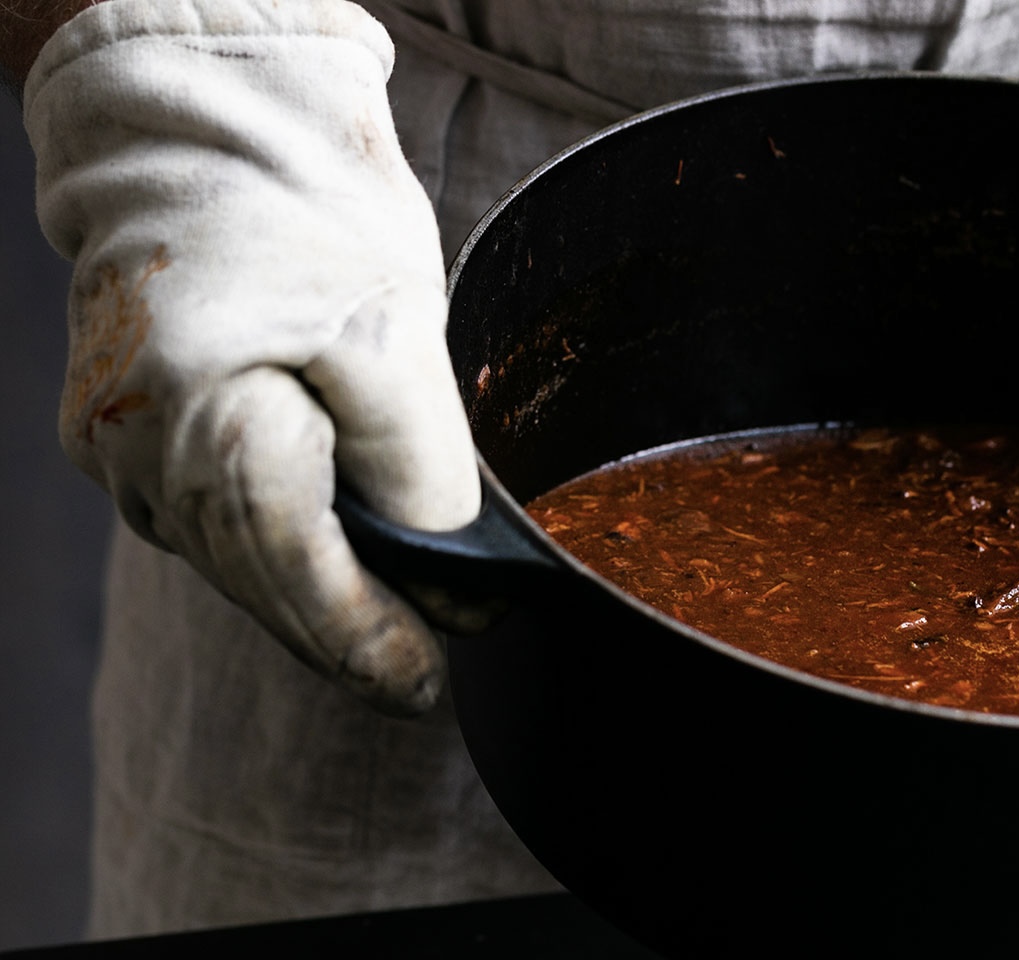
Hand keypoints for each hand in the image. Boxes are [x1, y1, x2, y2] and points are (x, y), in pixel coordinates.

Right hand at [24, 0, 477, 715]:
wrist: (206, 123)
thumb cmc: (305, 209)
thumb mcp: (392, 329)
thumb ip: (415, 463)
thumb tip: (440, 567)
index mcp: (207, 418)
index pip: (298, 569)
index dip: (366, 638)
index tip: (423, 685)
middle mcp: (140, 446)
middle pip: (260, 579)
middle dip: (343, 633)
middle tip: (415, 676)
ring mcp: (118, 441)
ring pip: (231, 558)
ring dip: (308, 598)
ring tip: (381, 634)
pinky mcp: (122, 426)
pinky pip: (206, 517)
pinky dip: (272, 550)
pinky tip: (319, 564)